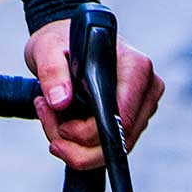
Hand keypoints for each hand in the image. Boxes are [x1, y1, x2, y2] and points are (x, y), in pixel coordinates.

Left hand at [24, 19, 162, 170]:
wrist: (63, 43)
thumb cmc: (59, 42)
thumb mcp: (46, 48)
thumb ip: (51, 71)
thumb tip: (60, 102)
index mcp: (135, 66)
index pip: (122, 117)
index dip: (89, 133)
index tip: (61, 127)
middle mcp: (146, 88)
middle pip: (120, 140)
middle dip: (77, 145)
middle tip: (47, 119)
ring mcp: (141, 106)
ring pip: (112, 149)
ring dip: (75, 146)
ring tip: (49, 113)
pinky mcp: (131, 119)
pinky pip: (107, 147)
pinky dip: (80, 145)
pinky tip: (60, 121)